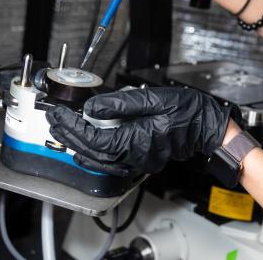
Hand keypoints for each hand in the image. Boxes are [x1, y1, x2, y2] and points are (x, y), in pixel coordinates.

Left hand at [45, 87, 234, 175]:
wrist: (207, 127)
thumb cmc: (187, 111)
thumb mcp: (152, 98)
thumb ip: (120, 104)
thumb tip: (92, 109)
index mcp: (136, 139)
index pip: (93, 138)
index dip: (72, 127)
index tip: (59, 114)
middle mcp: (135, 156)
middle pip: (92, 151)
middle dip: (69, 136)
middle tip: (54, 121)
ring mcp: (139, 161)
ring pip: (99, 161)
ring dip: (79, 146)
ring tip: (64, 132)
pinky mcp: (142, 161)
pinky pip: (111, 163)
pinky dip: (94, 155)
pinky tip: (86, 147)